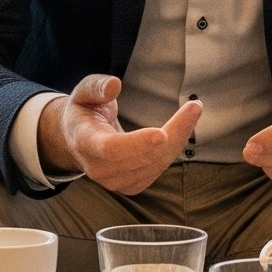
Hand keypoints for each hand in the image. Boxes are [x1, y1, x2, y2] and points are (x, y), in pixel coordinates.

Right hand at [37, 75, 201, 194]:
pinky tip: (181, 129)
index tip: (162, 132)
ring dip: (179, 139)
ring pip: (156, 164)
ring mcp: (115, 182)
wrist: (77, 140)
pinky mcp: (131, 186)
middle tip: (195, 107)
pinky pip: (158, 169)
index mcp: (86, 143)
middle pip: (143, 157)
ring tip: (192, 112)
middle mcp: (99, 169)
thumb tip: (114, 85)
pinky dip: (174, 149)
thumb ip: (96, 87)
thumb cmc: (83, 112)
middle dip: (174, 133)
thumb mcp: (83, 92)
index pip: (112, 149)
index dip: (138, 143)